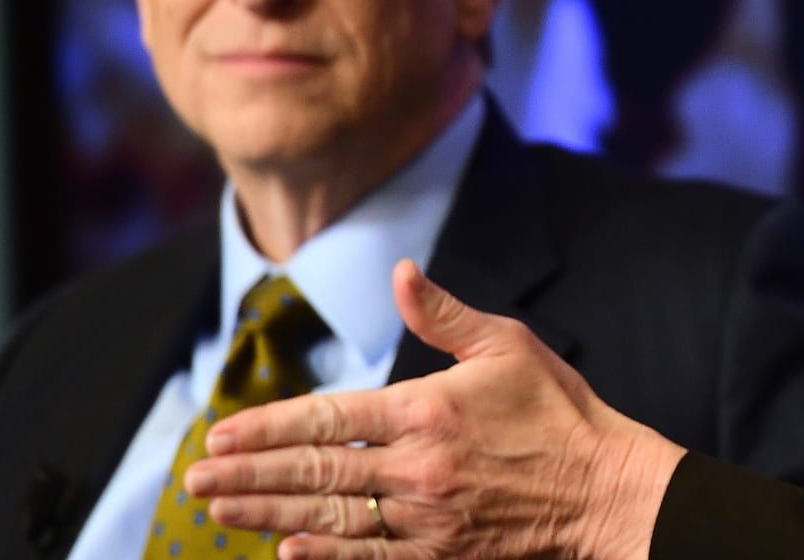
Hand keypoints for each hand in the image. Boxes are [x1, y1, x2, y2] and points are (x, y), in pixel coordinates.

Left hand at [183, 259, 686, 558]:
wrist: (608, 491)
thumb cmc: (561, 411)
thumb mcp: (508, 345)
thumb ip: (444, 315)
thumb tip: (400, 274)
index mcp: (426, 411)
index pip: (326, 418)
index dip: (267, 427)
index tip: (221, 431)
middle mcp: (417, 468)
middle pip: (313, 472)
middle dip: (246, 474)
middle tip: (195, 477)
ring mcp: (427, 519)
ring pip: (329, 518)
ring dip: (267, 515)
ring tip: (219, 510)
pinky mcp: (443, 556)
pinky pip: (370, 559)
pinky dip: (324, 555)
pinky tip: (286, 552)